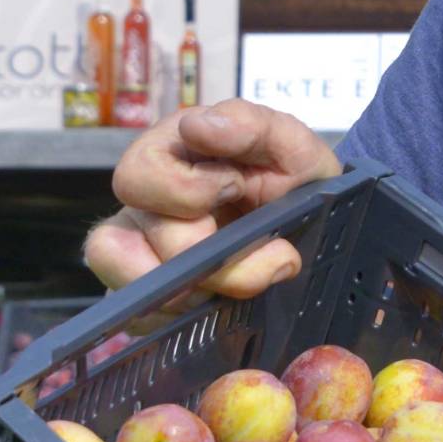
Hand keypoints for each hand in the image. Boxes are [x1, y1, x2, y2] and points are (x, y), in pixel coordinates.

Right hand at [81, 101, 342, 307]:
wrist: (319, 228)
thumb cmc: (295, 178)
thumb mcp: (292, 145)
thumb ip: (251, 125)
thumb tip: (197, 125)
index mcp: (170, 155)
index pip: (136, 176)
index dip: (184, 191)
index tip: (235, 188)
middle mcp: (145, 204)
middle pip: (124, 239)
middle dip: (196, 253)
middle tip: (263, 254)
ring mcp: (141, 251)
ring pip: (122, 280)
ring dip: (184, 291)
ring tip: (236, 286)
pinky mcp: (149, 294)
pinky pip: (137, 316)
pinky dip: (179, 317)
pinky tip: (219, 304)